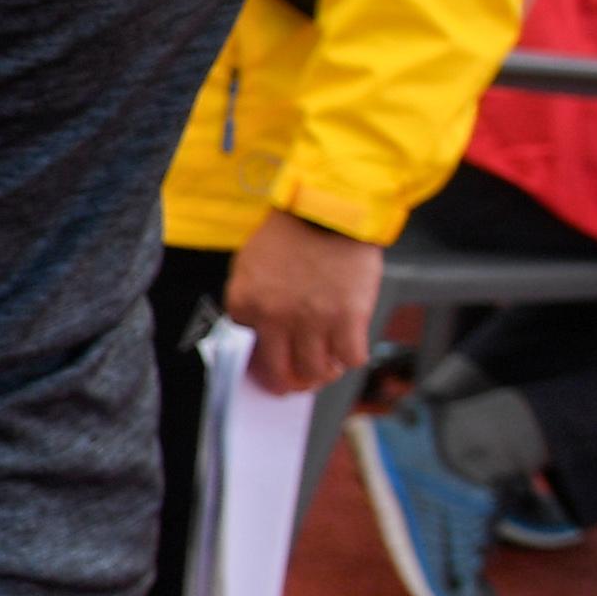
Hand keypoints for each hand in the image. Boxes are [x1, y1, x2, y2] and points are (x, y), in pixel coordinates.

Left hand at [224, 210, 386, 398]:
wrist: (328, 211)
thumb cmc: (288, 235)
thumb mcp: (249, 267)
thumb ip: (249, 303)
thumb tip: (256, 338)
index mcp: (245, 304)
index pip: (246, 355)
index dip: (260, 366)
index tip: (269, 369)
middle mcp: (277, 318)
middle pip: (281, 373)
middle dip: (289, 385)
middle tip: (297, 384)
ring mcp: (314, 320)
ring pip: (316, 371)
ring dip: (321, 376)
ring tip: (324, 368)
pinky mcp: (350, 317)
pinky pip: (351, 358)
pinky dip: (350, 360)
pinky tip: (347, 350)